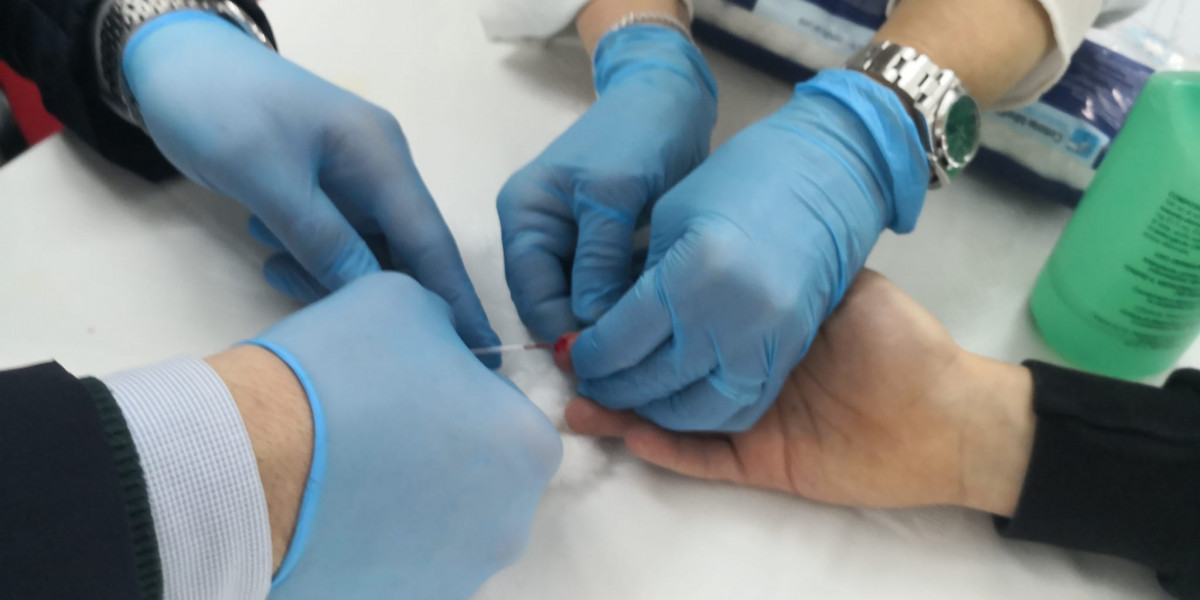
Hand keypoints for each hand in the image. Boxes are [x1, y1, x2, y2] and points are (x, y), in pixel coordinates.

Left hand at [122, 12, 499, 351]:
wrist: (172, 60)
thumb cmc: (222, 108)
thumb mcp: (268, 177)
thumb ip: (323, 240)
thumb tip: (374, 299)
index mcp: (380, 156)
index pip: (429, 239)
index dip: (455, 297)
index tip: (482, 350)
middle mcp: (378, 168)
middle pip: (401, 251)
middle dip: (383, 296)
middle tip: (358, 341)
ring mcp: (350, 178)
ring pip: (364, 252)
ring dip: (329, 276)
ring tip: (278, 270)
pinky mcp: (320, 189)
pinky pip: (334, 241)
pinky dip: (310, 259)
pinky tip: (272, 255)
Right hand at [241, 272, 560, 597]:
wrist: (247, 464)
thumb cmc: (335, 377)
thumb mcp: (406, 302)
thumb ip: (447, 326)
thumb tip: (445, 345)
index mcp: (528, 447)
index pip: (509, 412)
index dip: (460, 393)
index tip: (413, 388)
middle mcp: (509, 522)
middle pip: (485, 475)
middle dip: (442, 452)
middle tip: (380, 426)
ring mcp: (458, 575)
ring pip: (445, 526)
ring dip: (411, 500)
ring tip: (350, 471)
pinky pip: (403, 565)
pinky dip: (377, 543)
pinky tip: (334, 513)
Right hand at [497, 25, 716, 340]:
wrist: (673, 97)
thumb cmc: (639, 134)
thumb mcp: (615, 194)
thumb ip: (599, 260)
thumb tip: (590, 328)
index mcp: (524, 216)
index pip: (531, 294)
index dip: (563, 331)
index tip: (605, 362)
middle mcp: (539, 234)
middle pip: (552, 305)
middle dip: (586, 334)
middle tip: (630, 365)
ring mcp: (571, 242)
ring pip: (582, 303)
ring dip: (609, 325)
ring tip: (646, 349)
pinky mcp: (604, 247)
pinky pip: (607, 290)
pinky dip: (626, 307)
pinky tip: (655, 324)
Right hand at [566, 271, 1035, 515]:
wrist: (947, 410)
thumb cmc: (896, 339)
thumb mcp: (836, 283)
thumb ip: (781, 268)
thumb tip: (710, 239)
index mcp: (754, 330)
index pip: (682, 323)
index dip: (637, 316)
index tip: (592, 301)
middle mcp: (739, 369)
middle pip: (662, 370)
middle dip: (613, 363)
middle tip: (565, 351)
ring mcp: (744, 418)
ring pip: (667, 415)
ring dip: (620, 406)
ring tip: (574, 395)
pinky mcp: (755, 460)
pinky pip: (697, 456)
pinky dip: (660, 445)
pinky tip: (622, 427)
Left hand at [569, 70, 929, 431]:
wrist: (828, 172)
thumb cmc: (740, 179)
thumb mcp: (673, 219)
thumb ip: (637, 282)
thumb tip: (600, 331)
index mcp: (691, 275)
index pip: (619, 342)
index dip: (587, 357)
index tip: (572, 356)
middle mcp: (730, 318)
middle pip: (653, 381)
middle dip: (612, 388)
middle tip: (591, 381)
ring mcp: (768, 341)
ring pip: (697, 410)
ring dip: (656, 411)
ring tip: (632, 394)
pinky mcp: (791, 351)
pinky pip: (742, 404)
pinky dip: (703, 412)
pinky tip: (679, 397)